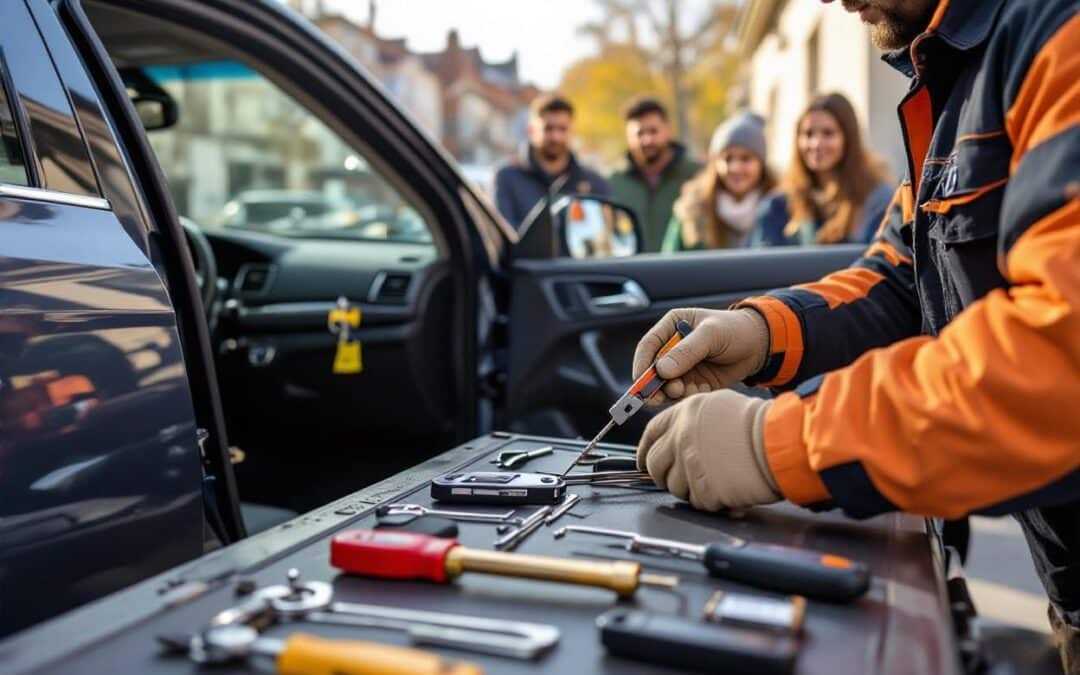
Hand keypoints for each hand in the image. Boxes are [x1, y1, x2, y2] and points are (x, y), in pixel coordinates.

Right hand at [631, 308, 769, 404]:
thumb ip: (686, 352)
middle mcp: (673, 348)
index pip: (648, 347)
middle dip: (657, 385)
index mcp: (671, 327)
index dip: (642, 365)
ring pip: (667, 385)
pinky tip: (705, 389)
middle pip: (653, 370)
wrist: (759, 345)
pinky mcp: (694, 382)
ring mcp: (683, 367)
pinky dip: (690, 396)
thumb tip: (662, 370)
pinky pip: (683, 394)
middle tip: (665, 395)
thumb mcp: (711, 335)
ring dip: (675, 392)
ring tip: (691, 389)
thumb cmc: (735, 330)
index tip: (642, 382)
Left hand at [637, 389, 779, 510]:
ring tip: (713, 480)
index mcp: (683, 414)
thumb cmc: (758, 424)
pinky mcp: (704, 490)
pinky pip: (697, 502)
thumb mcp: (718, 406)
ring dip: (690, 488)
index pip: (651, 433)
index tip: (644, 460)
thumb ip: (691, 420)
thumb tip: (674, 436)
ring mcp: (690, 465)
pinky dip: (710, 501)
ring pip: (674, 487)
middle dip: (662, 474)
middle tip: (676, 478)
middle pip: (655, 464)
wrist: (779, 443)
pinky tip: (726, 490)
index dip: (645, 449)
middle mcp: (681, 438)